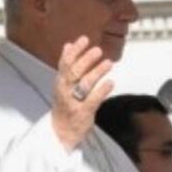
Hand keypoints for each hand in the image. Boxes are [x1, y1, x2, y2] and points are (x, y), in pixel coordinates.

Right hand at [51, 36, 114, 151]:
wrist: (60, 132)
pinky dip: (102, 91)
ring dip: (96, 73)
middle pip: (74, 73)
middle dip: (86, 60)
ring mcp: (74, 102)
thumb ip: (66, 64)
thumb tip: (68, 45)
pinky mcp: (83, 113)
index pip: (65, 63)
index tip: (84, 39)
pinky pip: (93, 100)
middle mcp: (65, 91)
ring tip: (108, 63)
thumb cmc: (64, 105)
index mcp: (60, 82)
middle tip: (98, 50)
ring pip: (84, 85)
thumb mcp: (62, 83)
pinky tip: (110, 82)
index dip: (75, 51)